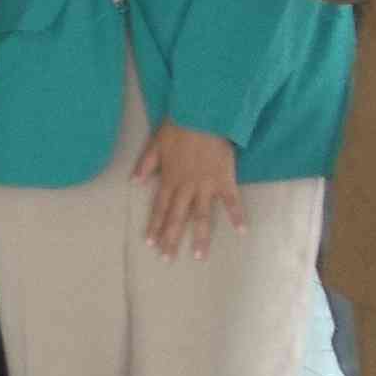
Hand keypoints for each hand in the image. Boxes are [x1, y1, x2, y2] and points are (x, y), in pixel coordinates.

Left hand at [138, 120, 244, 258]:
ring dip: (200, 237)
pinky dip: (237, 216)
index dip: (154, 226)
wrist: (203, 116)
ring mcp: (207, 186)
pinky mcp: (225, 180)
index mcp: (169, 179)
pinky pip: (232, 201)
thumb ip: (145, 165)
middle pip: (178, 218)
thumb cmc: (178, 127)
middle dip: (171, 239)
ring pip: (202, 216)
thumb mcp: (155, 144)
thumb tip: (134, 182)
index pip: (160, 208)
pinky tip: (242, 232)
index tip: (150, 244)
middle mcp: (187, 187)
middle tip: (167, 259)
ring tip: (198, 256)